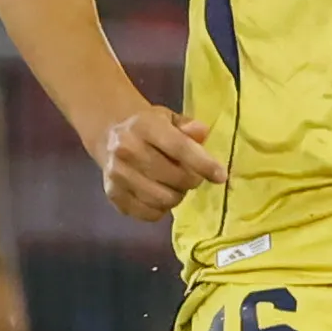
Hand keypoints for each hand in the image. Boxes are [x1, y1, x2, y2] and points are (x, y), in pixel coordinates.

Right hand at [93, 105, 226, 220]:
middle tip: (194, 177)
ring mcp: (116, 174)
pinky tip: (162, 197)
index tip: (221, 176)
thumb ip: (188, 126)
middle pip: (173, 177)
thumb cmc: (150, 127)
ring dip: (177, 196)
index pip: (179, 148)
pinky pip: (146, 213)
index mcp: (144, 126)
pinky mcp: (112, 194)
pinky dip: (161, 210)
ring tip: (177, 186)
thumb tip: (202, 134)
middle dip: (192, 181)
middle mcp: (126, 150)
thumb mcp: (170, 118)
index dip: (204, 164)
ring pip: (161, 199)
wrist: (110, 135)